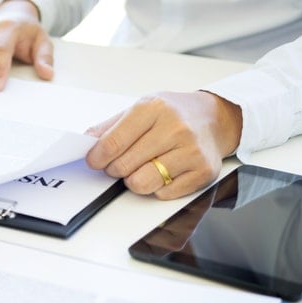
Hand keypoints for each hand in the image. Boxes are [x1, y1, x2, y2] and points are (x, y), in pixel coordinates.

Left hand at [85, 91, 242, 199]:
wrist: (216, 118)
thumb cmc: (173, 113)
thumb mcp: (141, 108)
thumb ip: (111, 127)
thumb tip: (85, 143)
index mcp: (154, 108)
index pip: (112, 143)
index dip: (97, 158)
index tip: (94, 161)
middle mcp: (175, 128)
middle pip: (124, 166)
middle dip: (114, 169)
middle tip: (121, 162)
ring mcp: (191, 151)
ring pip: (142, 183)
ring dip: (134, 180)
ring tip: (142, 167)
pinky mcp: (203, 172)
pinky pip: (163, 194)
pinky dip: (157, 187)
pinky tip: (164, 171)